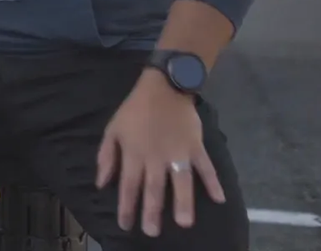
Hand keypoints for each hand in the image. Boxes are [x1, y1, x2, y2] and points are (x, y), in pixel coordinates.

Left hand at [96, 71, 224, 236]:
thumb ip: (106, 157)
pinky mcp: (196, 146)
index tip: (126, 225)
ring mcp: (178, 152)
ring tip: (184, 223)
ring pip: (181, 181)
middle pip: (154, 188)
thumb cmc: (134, 111)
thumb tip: (101, 183)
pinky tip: (219, 199)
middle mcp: (155, 157)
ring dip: (183, 202)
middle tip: (152, 232)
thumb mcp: (112, 130)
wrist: (163, 88)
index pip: (128, 185)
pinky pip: (206, 167)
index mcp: (133, 153)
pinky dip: (213, 182)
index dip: (126, 206)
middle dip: (152, 211)